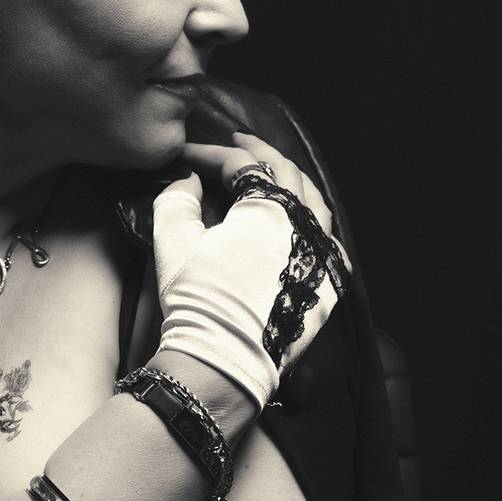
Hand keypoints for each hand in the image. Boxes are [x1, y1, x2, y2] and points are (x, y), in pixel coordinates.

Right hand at [152, 130, 351, 411]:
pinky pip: (326, 235)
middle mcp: (303, 223)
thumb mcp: (173, 242)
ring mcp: (321, 253)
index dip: (210, 153)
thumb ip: (177, 199)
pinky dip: (310, 215)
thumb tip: (189, 180)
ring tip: (272, 169)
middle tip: (238, 141)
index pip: (241, 164)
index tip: (187, 155)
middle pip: (286, 171)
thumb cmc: (198, 299)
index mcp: (268, 208)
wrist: (226, 359)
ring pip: (315, 199)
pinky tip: (298, 216)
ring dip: (291, 178)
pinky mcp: (328, 282)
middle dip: (259, 152)